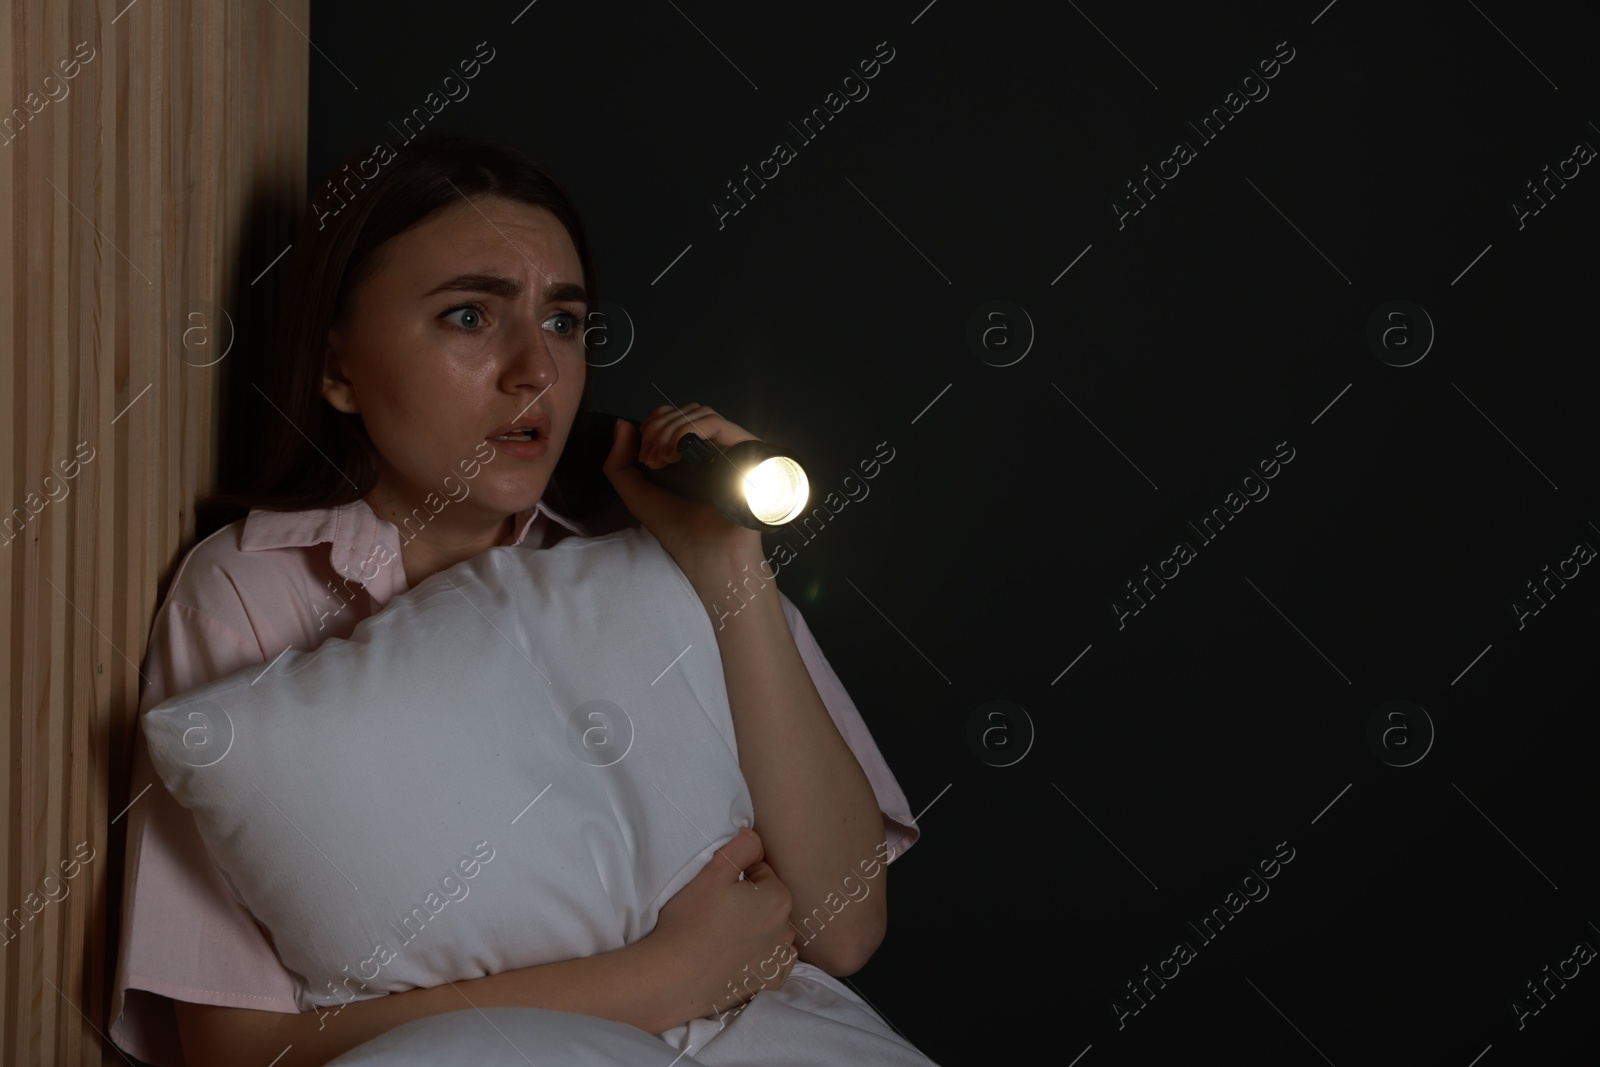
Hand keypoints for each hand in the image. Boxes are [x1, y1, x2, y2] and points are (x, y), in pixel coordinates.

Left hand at [601, 404, 765, 598]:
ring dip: (669, 431)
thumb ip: (619, 463)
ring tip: (661, 462)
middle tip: (650, 462)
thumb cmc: (679, 530)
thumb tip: (622, 423)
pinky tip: (675, 455)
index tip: (643, 457)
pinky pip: (715, 423)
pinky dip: (687, 431)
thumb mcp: (637, 496)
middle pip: (684, 410)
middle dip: (657, 428)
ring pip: (698, 413)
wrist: (708, 556)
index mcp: (693, 453)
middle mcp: (715, 446)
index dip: (653, 425)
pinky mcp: (745, 450)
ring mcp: (732, 446)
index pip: (674, 416)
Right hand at [647, 827, 798, 1019]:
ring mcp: (777, 961)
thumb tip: (755, 837)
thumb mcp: (714, 871)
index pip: (763, 872)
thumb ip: (742, 845)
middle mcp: (785, 931)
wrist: (671, 977)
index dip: (737, 876)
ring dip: (755, 928)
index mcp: (778, 899)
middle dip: (749, 901)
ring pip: (772, 930)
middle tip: (716, 911)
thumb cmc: (689, 921)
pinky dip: (761, 958)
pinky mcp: (766, 983)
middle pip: (769, 902)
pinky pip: (773, 962)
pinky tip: (737, 956)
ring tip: (722, 934)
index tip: (717, 890)